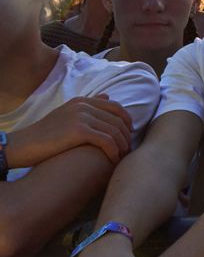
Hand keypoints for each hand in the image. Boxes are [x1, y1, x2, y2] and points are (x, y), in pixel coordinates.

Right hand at [6, 95, 132, 166]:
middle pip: (118, 119)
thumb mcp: (66, 114)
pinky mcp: (79, 130)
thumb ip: (87, 107)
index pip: (115, 107)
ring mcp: (82, 116)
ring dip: (122, 146)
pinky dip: (113, 151)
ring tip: (121, 157)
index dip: (126, 122)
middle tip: (127, 150)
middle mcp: (84, 105)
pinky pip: (107, 140)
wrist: (22, 144)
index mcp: (82, 101)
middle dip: (126, 136)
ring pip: (115, 130)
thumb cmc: (44, 135)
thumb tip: (107, 96)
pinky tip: (113, 160)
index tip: (128, 135)